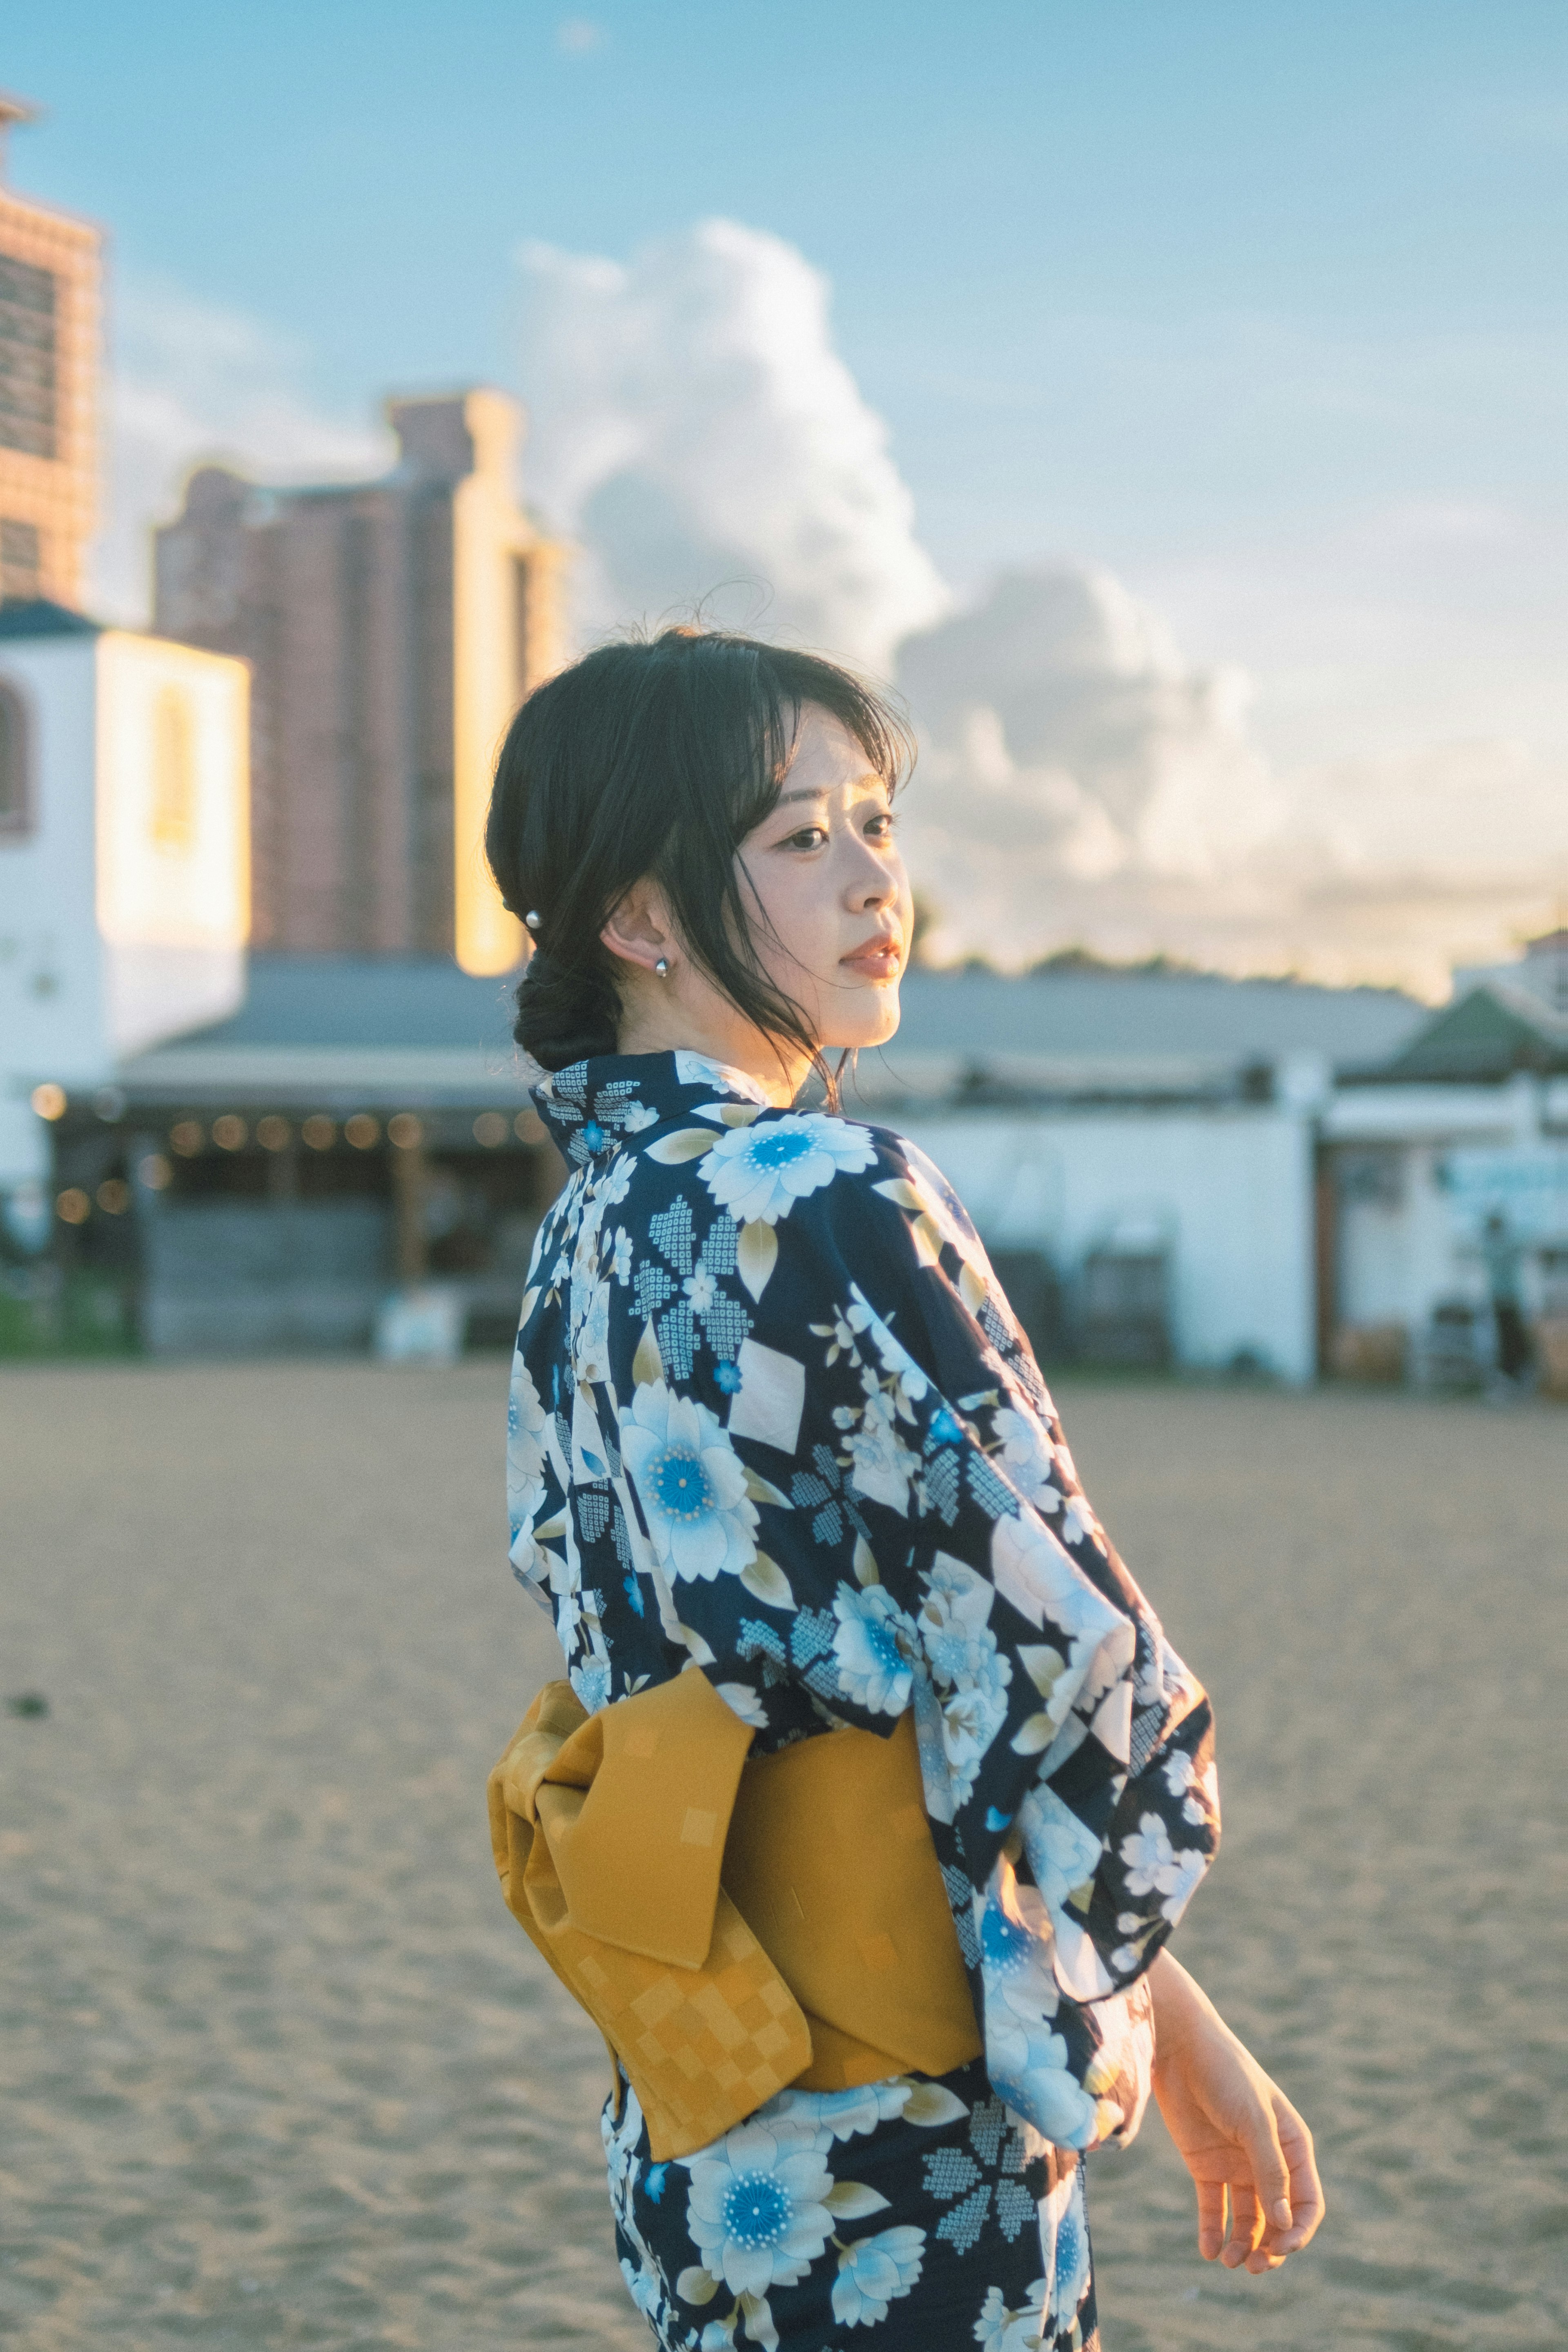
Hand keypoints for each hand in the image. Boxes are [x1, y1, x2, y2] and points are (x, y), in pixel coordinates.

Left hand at [1148, 1950, 1323, 2273]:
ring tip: (1229, 2261)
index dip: (1299, 2231)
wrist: (1179, 2048)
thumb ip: (1270, 2171)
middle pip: (1277, 2218)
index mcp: (1292, 2147)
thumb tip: (1283, 2225)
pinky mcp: (1205, 2165)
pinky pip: (1214, 2208)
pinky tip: (1209, 2250)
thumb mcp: (1254, 2122)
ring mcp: (1236, 2164)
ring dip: (1242, 2244)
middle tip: (1252, 2266)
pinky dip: (1213, 2232)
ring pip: (1247, 2219)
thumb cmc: (1226, 2076)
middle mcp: (1267, 2161)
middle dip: (1270, 2247)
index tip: (1282, 2248)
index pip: (1307, 2203)